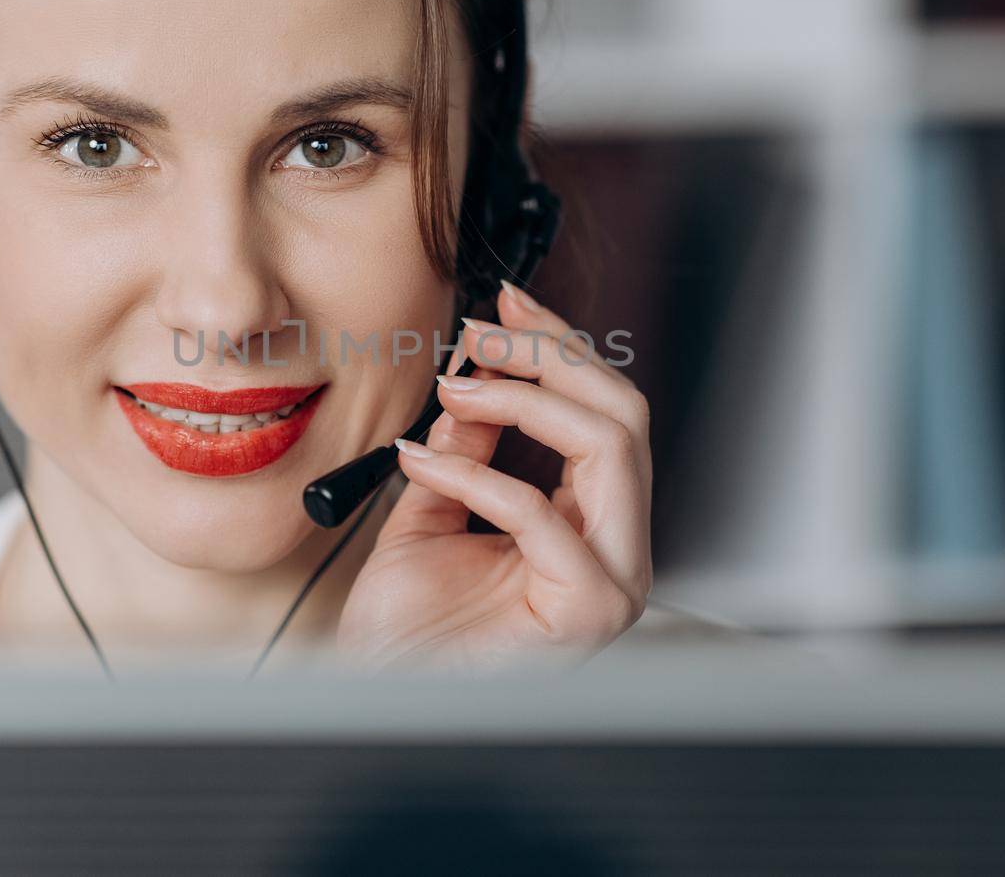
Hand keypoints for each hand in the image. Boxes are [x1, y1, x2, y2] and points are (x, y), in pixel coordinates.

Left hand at [336, 279, 652, 673]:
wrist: (381, 698)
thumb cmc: (409, 629)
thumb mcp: (434, 507)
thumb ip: (468, 445)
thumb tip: (480, 377)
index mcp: (591, 526)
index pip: (603, 414)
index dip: (558, 348)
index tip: (505, 306)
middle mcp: (616, 549)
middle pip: (623, 416)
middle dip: (552, 356)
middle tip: (484, 331)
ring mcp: (613, 580)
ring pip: (613, 445)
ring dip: (529, 398)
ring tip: (460, 385)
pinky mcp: (589, 608)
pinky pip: (542, 511)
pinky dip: (479, 472)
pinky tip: (424, 459)